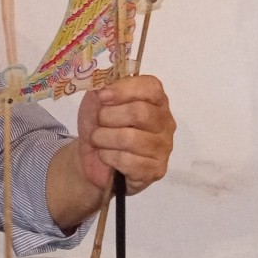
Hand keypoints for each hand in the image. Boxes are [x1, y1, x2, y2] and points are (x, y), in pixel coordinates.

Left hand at [76, 75, 175, 193]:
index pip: (151, 87)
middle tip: (99, 122)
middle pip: (139, 113)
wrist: (92, 157)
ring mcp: (164, 147)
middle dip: (108, 117)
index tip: (102, 96)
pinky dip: (108, 156)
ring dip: (104, 138)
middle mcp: (165, 122)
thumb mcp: (96, 100)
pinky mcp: (156, 170)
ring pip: (130, 138)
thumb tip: (105, 89)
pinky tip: (107, 155)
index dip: (124, 90)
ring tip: (99, 139)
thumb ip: (103, 87)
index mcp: (154, 100)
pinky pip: (127, 161)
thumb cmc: (99, 124)